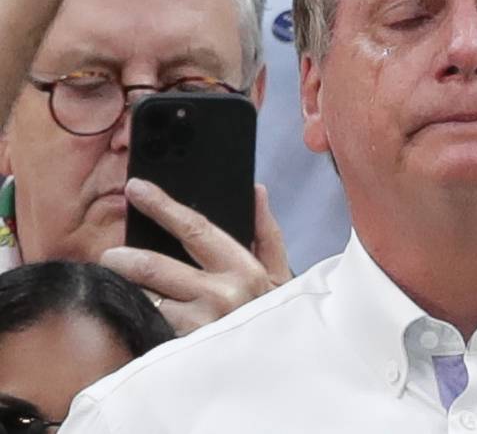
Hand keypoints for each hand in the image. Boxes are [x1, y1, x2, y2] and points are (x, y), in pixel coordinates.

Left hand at [100, 178, 292, 335]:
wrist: (279, 373)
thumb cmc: (275, 316)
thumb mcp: (280, 274)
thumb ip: (266, 232)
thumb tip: (255, 191)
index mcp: (243, 268)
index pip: (194, 228)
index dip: (162, 206)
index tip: (136, 188)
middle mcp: (221, 295)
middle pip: (156, 267)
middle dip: (125, 258)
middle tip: (110, 254)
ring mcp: (199, 326)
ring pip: (147, 301)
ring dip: (129, 292)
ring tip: (119, 287)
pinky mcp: (184, 352)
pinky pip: (151, 329)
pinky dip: (139, 319)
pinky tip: (133, 315)